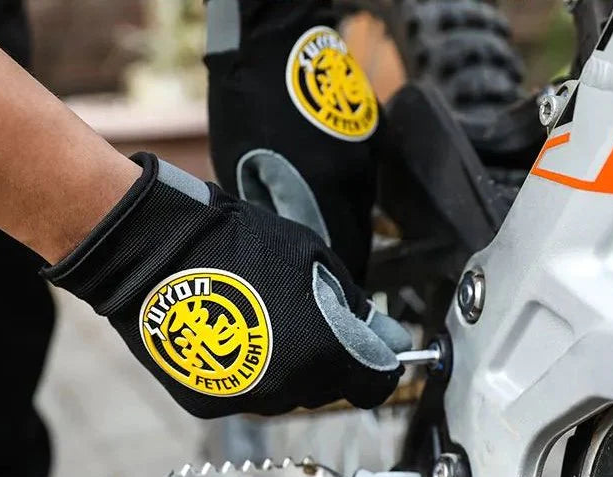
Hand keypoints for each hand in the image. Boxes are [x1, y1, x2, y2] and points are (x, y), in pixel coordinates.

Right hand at [44, 153, 409, 417]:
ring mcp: (247, 401)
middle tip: (307, 317)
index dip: (378, 365)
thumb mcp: (314, 261)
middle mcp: (289, 389)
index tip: (371, 347)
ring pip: (288, 395)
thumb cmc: (240, 245)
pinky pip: (247, 395)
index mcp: (324, 354)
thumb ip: (356, 308)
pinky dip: (248, 374)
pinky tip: (232, 336)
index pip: (374, 386)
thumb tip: (390, 338)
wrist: (156, 254)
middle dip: (330, 360)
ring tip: (264, 321)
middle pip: (329, 389)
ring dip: (290, 368)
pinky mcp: (210, 404)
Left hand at [206, 0, 380, 279]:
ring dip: (341, 227)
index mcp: (328, 186)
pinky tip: (320, 195)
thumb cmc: (249, 101)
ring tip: (315, 242)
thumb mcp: (245, 166)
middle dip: (341, 260)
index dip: (337, 283)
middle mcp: (358, 173)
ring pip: (360, 209)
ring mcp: (368, 151)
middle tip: (317, 280)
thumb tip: (286, 245)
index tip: (326, 302)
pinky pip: (360, 181)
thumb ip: (272, 211)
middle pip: (357, 235)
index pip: (345, 253)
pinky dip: (343, 197)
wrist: (272, 37)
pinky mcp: (367, 133)